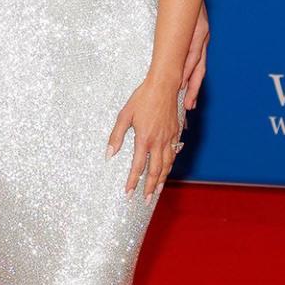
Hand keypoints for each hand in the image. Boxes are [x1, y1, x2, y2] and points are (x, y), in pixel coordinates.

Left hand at [106, 77, 184, 203]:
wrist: (164, 85)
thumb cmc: (142, 98)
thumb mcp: (124, 115)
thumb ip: (116, 136)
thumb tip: (109, 154)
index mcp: (144, 138)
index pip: (138, 166)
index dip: (132, 181)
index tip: (128, 193)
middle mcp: (158, 141)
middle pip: (155, 171)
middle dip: (149, 187)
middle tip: (146, 200)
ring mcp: (169, 138)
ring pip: (167, 164)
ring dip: (161, 179)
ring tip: (156, 190)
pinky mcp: (175, 132)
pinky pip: (174, 153)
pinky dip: (170, 165)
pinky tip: (167, 169)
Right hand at [181, 0, 209, 110]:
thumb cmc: (187, 7)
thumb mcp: (186, 25)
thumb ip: (181, 44)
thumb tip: (171, 59)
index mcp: (199, 44)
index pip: (197, 70)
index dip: (193, 88)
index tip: (189, 103)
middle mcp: (202, 43)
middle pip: (199, 72)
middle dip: (193, 91)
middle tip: (188, 107)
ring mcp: (202, 38)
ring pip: (196, 65)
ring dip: (189, 82)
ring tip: (184, 96)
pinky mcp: (201, 31)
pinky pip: (193, 52)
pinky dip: (187, 65)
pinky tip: (181, 76)